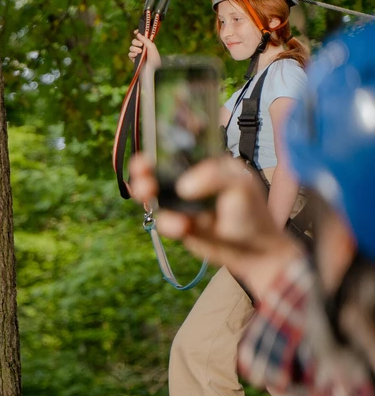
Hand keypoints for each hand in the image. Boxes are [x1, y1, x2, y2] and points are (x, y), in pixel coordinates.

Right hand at [128, 31, 160, 69]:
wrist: (152, 68)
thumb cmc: (154, 58)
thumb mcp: (151, 47)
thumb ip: (145, 39)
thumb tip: (138, 33)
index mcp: (147, 43)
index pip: (140, 37)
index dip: (137, 33)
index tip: (135, 32)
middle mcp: (141, 48)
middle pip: (134, 41)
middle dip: (136, 42)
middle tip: (141, 45)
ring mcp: (137, 53)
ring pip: (131, 47)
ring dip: (135, 48)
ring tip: (140, 52)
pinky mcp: (134, 59)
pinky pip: (129, 54)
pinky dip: (132, 54)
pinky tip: (136, 55)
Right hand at [130, 153, 300, 297]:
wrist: (253, 254)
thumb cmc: (253, 215)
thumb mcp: (240, 187)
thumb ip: (213, 178)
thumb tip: (182, 187)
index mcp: (208, 163)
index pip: (181, 145)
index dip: (163, 141)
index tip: (153, 142)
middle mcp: (191, 180)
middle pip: (158, 168)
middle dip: (144, 168)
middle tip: (141, 171)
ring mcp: (182, 202)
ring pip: (153, 193)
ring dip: (145, 192)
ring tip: (147, 193)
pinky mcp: (177, 223)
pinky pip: (162, 219)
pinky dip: (167, 222)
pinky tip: (182, 227)